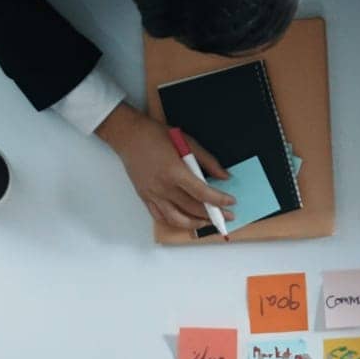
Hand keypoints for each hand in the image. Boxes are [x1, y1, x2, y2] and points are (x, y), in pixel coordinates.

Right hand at [95, 103, 233, 229]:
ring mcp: (153, 194)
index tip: (231, 202)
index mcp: (174, 172)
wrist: (128, 135)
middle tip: (228, 216)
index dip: (219, 200)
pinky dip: (175, 222)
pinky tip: (186, 221)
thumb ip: (208, 161)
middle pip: (192, 208)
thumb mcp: (187, 142)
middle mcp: (163, 187)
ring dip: (195, 224)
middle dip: (213, 215)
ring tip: (208, 222)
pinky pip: (161, 217)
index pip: (202, 193)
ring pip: (177, 219)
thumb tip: (224, 176)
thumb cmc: (156, 135)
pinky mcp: (145, 197)